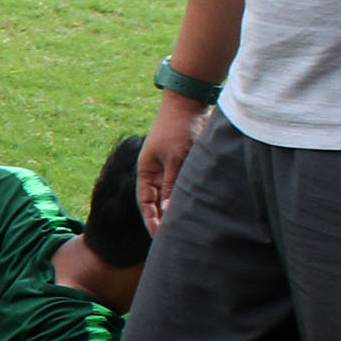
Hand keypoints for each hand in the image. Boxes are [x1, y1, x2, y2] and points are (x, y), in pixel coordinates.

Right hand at [139, 99, 204, 232]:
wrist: (188, 103)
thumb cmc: (179, 128)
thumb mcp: (176, 158)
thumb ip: (171, 184)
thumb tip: (167, 210)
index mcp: (146, 171)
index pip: (145, 203)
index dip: (151, 220)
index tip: (158, 237)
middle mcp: (155, 171)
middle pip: (156, 202)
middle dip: (162, 220)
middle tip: (172, 238)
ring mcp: (168, 167)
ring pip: (169, 194)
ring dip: (174, 209)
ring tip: (183, 227)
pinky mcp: (181, 162)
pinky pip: (180, 185)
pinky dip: (184, 196)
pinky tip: (194, 206)